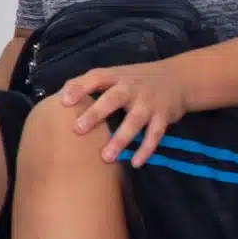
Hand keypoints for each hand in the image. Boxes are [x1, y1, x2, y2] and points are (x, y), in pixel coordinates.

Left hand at [60, 60, 191, 165]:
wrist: (178, 78)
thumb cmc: (135, 80)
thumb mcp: (115, 75)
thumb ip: (89, 83)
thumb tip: (59, 96)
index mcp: (116, 76)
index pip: (96, 78)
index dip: (80, 88)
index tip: (63, 102)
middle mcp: (132, 87)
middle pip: (114, 99)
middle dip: (96, 113)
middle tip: (78, 130)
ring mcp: (149, 102)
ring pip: (135, 120)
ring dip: (121, 139)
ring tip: (106, 157)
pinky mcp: (164, 116)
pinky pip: (155, 134)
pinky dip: (146, 149)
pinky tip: (136, 163)